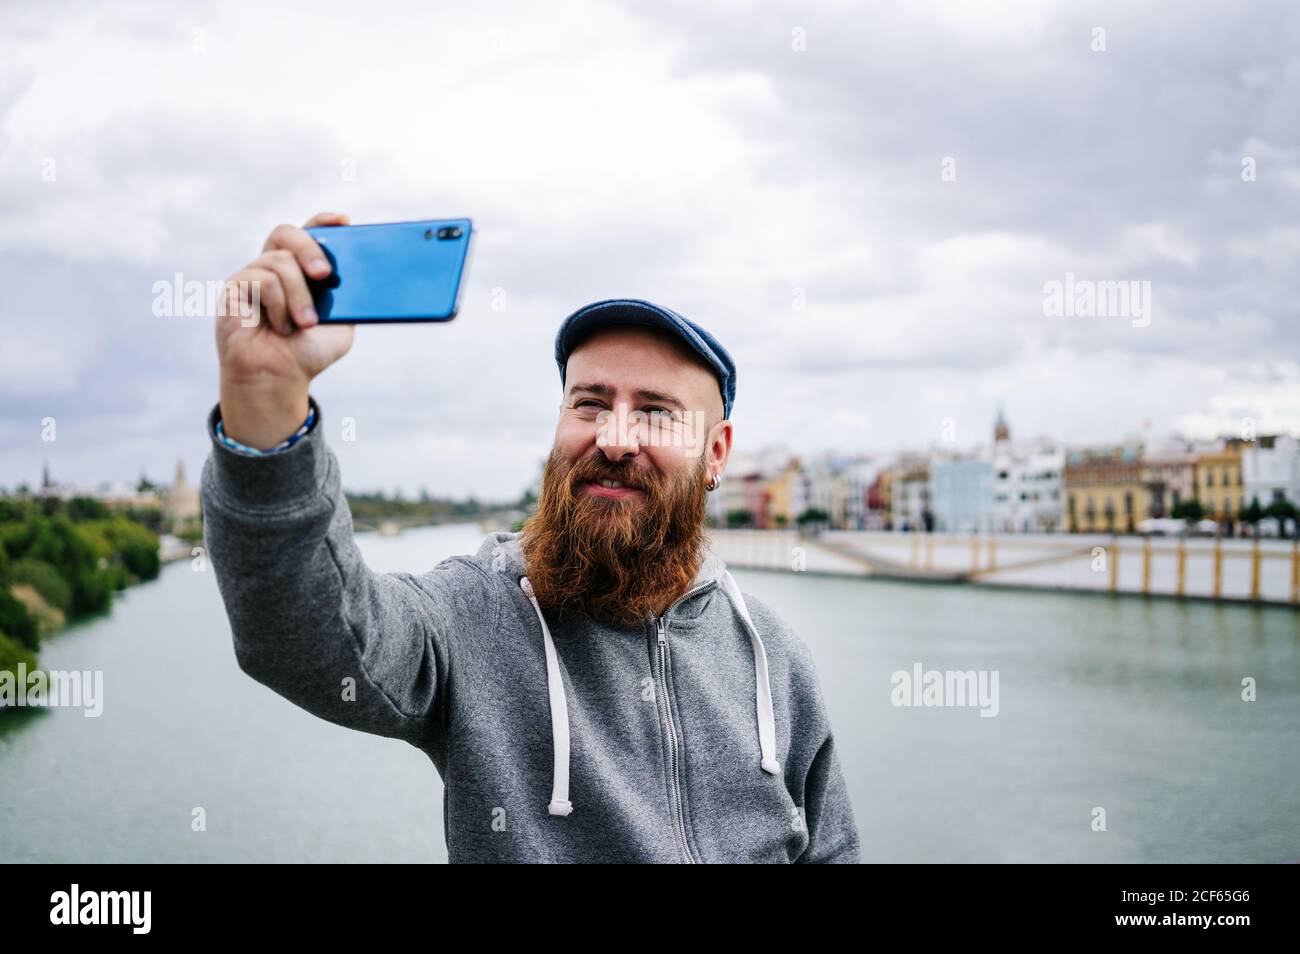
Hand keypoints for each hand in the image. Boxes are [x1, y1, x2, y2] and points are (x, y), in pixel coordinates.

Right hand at [216, 211, 355, 448]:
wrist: (278, 378)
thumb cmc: (306, 353)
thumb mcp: (340, 325)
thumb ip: (347, 299)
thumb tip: (362, 275)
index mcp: (298, 271)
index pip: (307, 233)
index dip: (323, 222)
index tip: (344, 221)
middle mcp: (272, 267)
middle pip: (286, 233)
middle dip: (310, 248)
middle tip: (325, 275)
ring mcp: (251, 276)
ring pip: (279, 262)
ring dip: (299, 296)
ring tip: (305, 324)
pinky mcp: (234, 288)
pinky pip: (262, 280)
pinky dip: (279, 305)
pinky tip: (280, 326)